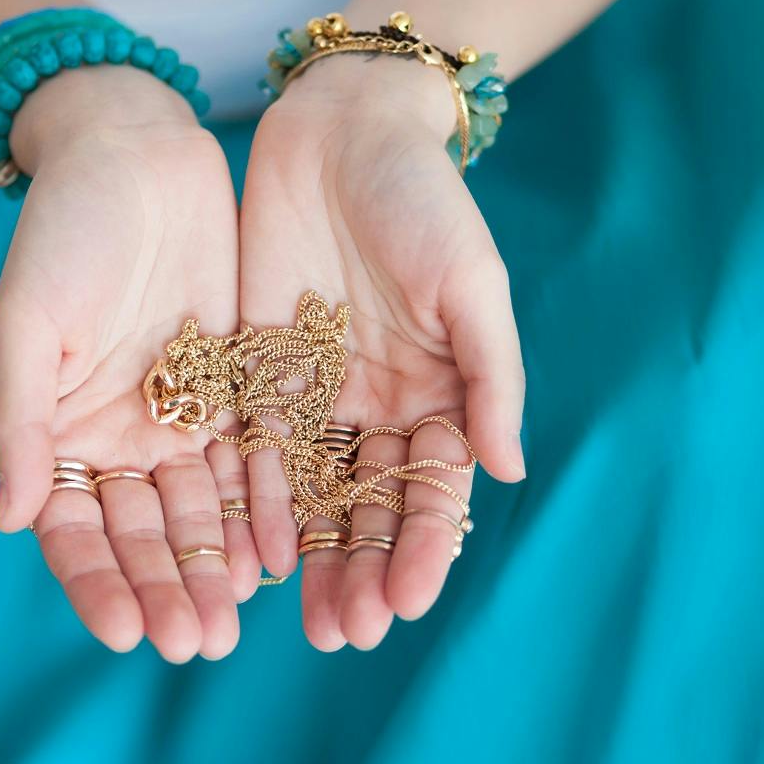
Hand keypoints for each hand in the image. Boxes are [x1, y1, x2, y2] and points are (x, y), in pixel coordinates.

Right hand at [0, 67, 249, 661]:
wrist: (133, 154)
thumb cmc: (62, 231)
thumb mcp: (29, 322)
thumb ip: (22, 421)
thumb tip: (12, 520)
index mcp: (59, 429)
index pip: (74, 528)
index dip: (96, 581)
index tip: (124, 632)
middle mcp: (119, 436)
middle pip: (142, 533)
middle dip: (166, 589)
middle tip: (194, 644)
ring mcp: (179, 415)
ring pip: (197, 511)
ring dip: (213, 567)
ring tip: (234, 625)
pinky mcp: (234, 387)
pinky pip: (249, 461)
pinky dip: (258, 509)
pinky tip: (276, 555)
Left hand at [238, 55, 526, 650]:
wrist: (343, 129)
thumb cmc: (423, 201)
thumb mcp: (471, 284)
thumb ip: (489, 375)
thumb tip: (507, 472)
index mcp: (438, 392)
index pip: (433, 490)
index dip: (424, 548)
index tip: (410, 602)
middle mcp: (377, 406)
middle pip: (370, 508)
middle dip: (363, 572)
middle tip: (349, 634)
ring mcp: (316, 393)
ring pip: (313, 496)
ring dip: (313, 559)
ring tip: (307, 623)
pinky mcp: (258, 370)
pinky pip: (255, 449)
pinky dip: (257, 503)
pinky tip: (255, 555)